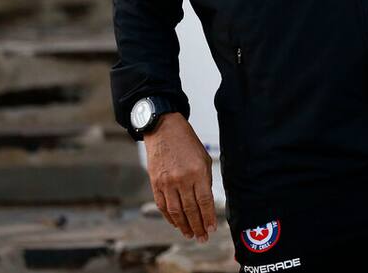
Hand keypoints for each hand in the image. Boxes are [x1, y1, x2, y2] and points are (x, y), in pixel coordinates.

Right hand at [144, 112, 218, 241]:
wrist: (163, 130)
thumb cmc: (186, 143)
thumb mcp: (203, 158)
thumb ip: (205, 180)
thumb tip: (206, 203)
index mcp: (197, 172)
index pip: (204, 201)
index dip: (208, 217)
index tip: (212, 229)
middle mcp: (182, 179)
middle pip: (191, 209)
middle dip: (198, 226)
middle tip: (202, 238)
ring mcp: (167, 182)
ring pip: (176, 211)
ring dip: (184, 226)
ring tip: (190, 234)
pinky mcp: (155, 183)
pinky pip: (162, 205)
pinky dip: (169, 217)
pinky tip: (177, 224)